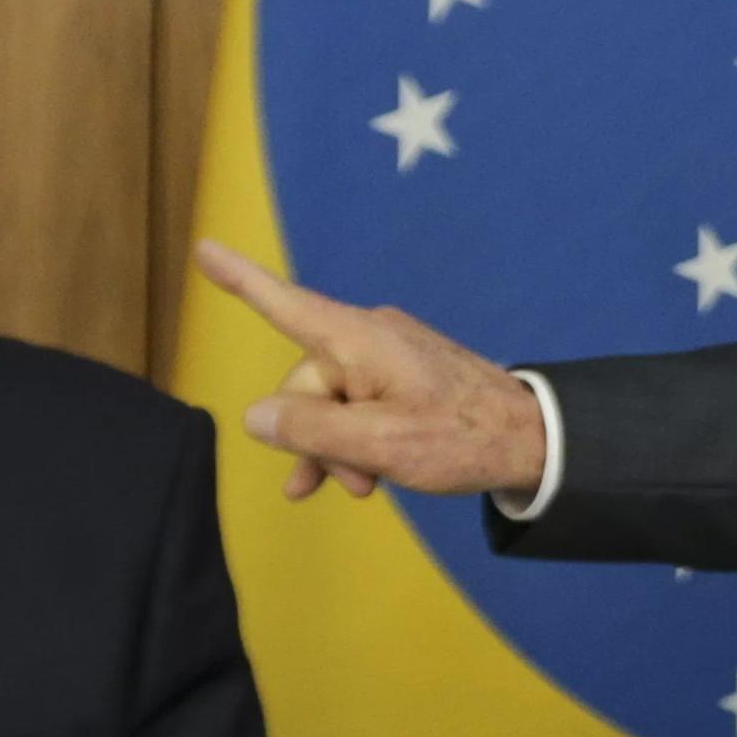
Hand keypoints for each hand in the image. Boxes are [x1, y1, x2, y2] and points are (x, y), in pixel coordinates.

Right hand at [192, 240, 549, 502]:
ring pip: (331, 401)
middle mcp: (369, 336)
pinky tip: (362, 475)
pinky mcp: (404, 376)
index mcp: (359, 339)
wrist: (532, 441)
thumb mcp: (380, 445)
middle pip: (306, 383)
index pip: (286, 304)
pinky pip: (358, 404)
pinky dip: (354, 438)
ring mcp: (388, 356)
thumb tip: (256, 416)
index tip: (205, 249)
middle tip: (352, 483)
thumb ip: (312, 430)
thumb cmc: (461, 437)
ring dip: (336, 447)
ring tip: (363, 487)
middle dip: (315, 437)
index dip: (241, 280)